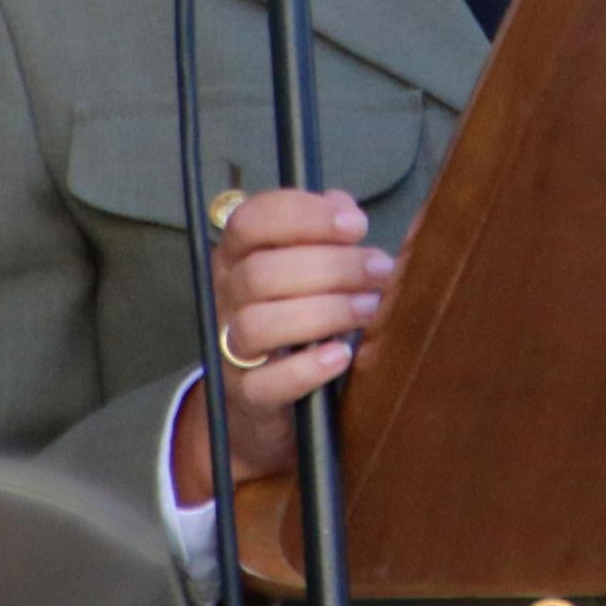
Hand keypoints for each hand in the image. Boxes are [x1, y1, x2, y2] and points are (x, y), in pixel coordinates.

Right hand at [168, 190, 393, 507]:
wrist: (263, 396)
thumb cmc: (294, 314)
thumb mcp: (306, 266)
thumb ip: (324, 231)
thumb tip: (344, 209)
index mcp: (238, 254)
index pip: (250, 221)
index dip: (303, 216)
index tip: (356, 225)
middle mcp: (226, 296)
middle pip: (261, 273)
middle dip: (331, 268)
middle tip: (379, 272)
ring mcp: (230, 347)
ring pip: (259, 324)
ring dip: (323, 313)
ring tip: (368, 310)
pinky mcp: (246, 395)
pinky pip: (266, 383)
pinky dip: (307, 369)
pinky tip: (341, 355)